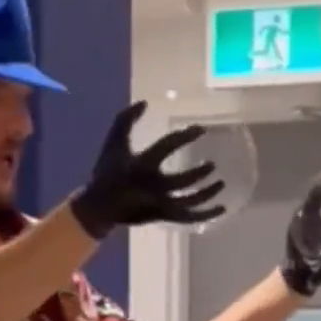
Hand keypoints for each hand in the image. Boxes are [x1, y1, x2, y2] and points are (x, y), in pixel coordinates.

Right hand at [69, 100, 225, 239]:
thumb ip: (125, 120)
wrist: (99, 207)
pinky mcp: (164, 216)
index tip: (201, 130)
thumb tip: (145, 102)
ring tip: (221, 184)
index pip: (168, 146)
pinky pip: (189, 217)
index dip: (186, 136)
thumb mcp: (113, 143)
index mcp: (142, 165)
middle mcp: (153, 186)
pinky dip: (206, 215)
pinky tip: (222, 210)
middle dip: (200, 172)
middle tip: (212, 164)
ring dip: (208, 193)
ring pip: (190, 202)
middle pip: (183, 180)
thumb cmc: (108, 171)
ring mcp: (160, 204)